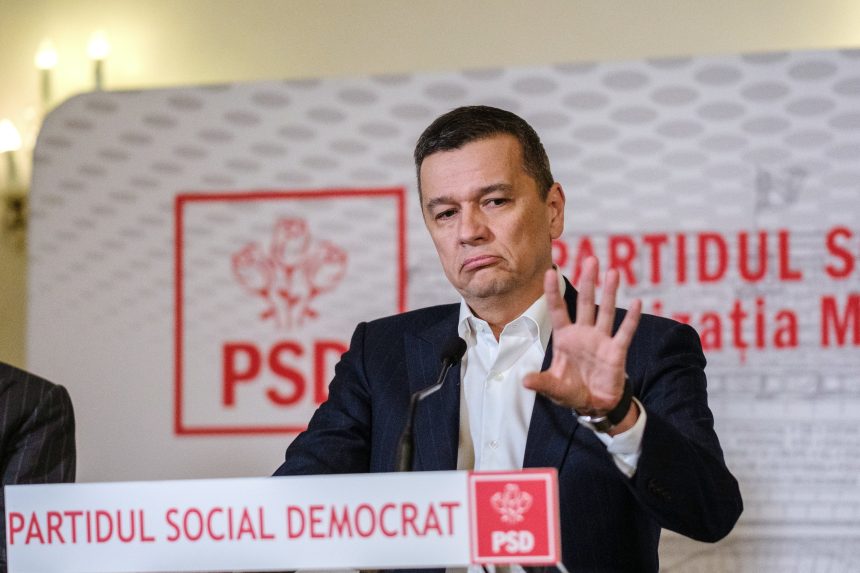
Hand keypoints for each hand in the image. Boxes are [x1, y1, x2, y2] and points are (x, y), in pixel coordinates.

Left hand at [523, 257, 641, 429]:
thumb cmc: (571, 391)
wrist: (594, 404)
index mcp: (564, 338)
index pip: (558, 310)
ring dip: (610, 292)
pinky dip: (631, 319)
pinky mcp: (616, 351)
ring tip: (613, 271)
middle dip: (588, 281)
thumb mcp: (553, 387)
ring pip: (605, 311)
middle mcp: (583, 334)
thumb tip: (524, 381)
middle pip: (585, 302)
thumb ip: (541, 382)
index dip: (553, 292)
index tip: (549, 271)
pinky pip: (624, 333)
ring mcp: (601, 340)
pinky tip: (637, 303)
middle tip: (591, 259)